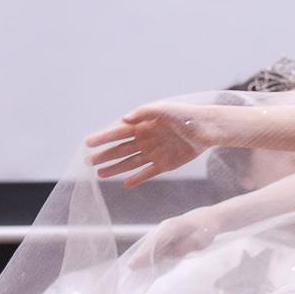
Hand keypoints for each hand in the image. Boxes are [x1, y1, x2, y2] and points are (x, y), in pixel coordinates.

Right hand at [87, 103, 216, 187]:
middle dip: (104, 156)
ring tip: (100, 174)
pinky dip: (137, 179)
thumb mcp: (163, 109)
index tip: (87, 143)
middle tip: (88, 162)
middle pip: (121, 150)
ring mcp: (155, 153)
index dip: (102, 138)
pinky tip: (126, 184)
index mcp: (143, 125)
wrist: (207, 128)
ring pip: (130, 163)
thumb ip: (143, 112)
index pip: (117, 133)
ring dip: (116, 168)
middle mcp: (146, 140)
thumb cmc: (185, 115)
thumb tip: (123, 119)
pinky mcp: (166, 164)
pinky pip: (148, 173)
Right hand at [131, 211, 218, 266]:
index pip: (154, 243)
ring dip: (143, 253)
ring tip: (133, 266)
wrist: (210, 218)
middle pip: (149, 243)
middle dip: (140, 255)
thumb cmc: (206, 229)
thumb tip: (171, 254)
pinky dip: (150, 250)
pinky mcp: (167, 232)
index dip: (144, 254)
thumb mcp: (198, 240)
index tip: (134, 264)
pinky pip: (156, 243)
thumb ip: (184, 247)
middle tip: (130, 267)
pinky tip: (145, 260)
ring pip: (151, 242)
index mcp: (172, 228)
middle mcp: (165, 227)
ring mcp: (165, 228)